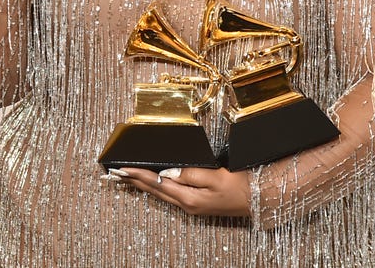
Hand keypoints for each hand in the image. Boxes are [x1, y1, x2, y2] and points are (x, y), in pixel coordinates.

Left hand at [114, 166, 251, 217]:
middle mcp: (187, 205)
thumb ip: (190, 173)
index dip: (138, 174)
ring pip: (161, 193)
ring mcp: (191, 206)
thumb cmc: (239, 186)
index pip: (157, 182)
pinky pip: (170, 194)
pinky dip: (157, 187)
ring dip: (143, 185)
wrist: (258, 198)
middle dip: (135, 181)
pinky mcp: (196, 204)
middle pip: (155, 190)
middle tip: (116, 173)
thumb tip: (168, 171)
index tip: (122, 169)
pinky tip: (153, 184)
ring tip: (128, 178)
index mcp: (189, 198)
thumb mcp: (214, 176)